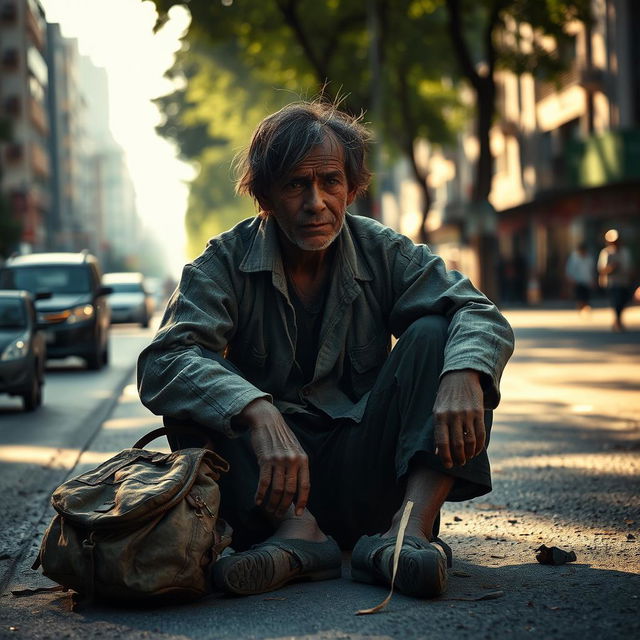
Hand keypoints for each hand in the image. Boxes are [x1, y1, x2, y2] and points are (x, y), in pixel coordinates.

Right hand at [234, 399, 309, 517]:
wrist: (267, 420)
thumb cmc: (282, 437)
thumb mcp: (296, 449)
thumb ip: (298, 466)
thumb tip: (297, 490)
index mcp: (303, 459)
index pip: (305, 486)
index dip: (302, 502)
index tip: (298, 514)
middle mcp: (293, 461)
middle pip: (290, 491)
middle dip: (285, 506)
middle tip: (279, 514)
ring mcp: (279, 460)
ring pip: (277, 489)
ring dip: (272, 503)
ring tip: (269, 509)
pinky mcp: (265, 460)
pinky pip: (264, 482)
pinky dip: (260, 494)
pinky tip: (258, 501)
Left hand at [433, 370, 484, 468]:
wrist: (460, 377)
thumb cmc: (446, 398)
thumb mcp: (437, 411)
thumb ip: (438, 431)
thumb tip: (438, 452)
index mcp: (439, 416)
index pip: (442, 442)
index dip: (445, 457)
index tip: (448, 465)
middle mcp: (453, 415)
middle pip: (457, 444)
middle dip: (459, 458)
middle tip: (459, 463)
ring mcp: (466, 414)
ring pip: (470, 441)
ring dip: (469, 454)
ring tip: (467, 458)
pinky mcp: (478, 412)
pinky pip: (480, 434)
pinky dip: (479, 446)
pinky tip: (476, 450)